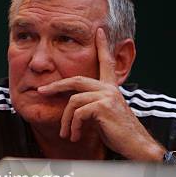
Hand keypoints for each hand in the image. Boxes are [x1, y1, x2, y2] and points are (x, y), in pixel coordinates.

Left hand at [37, 28, 164, 160]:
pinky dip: (73, 126)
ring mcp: (107, 95)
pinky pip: (78, 113)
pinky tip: (75, 137)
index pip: (105, 62)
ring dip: (65, 121)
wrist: (134, 145)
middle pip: (75, 80)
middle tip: (40, 92)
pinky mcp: (104, 106)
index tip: (99, 31)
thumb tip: (69, 106)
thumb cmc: (117, 133)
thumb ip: (88, 105)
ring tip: (66, 134)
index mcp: (109, 87)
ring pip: (73, 101)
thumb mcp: (100, 115)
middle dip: (55, 86)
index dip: (102, 46)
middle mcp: (109, 88)